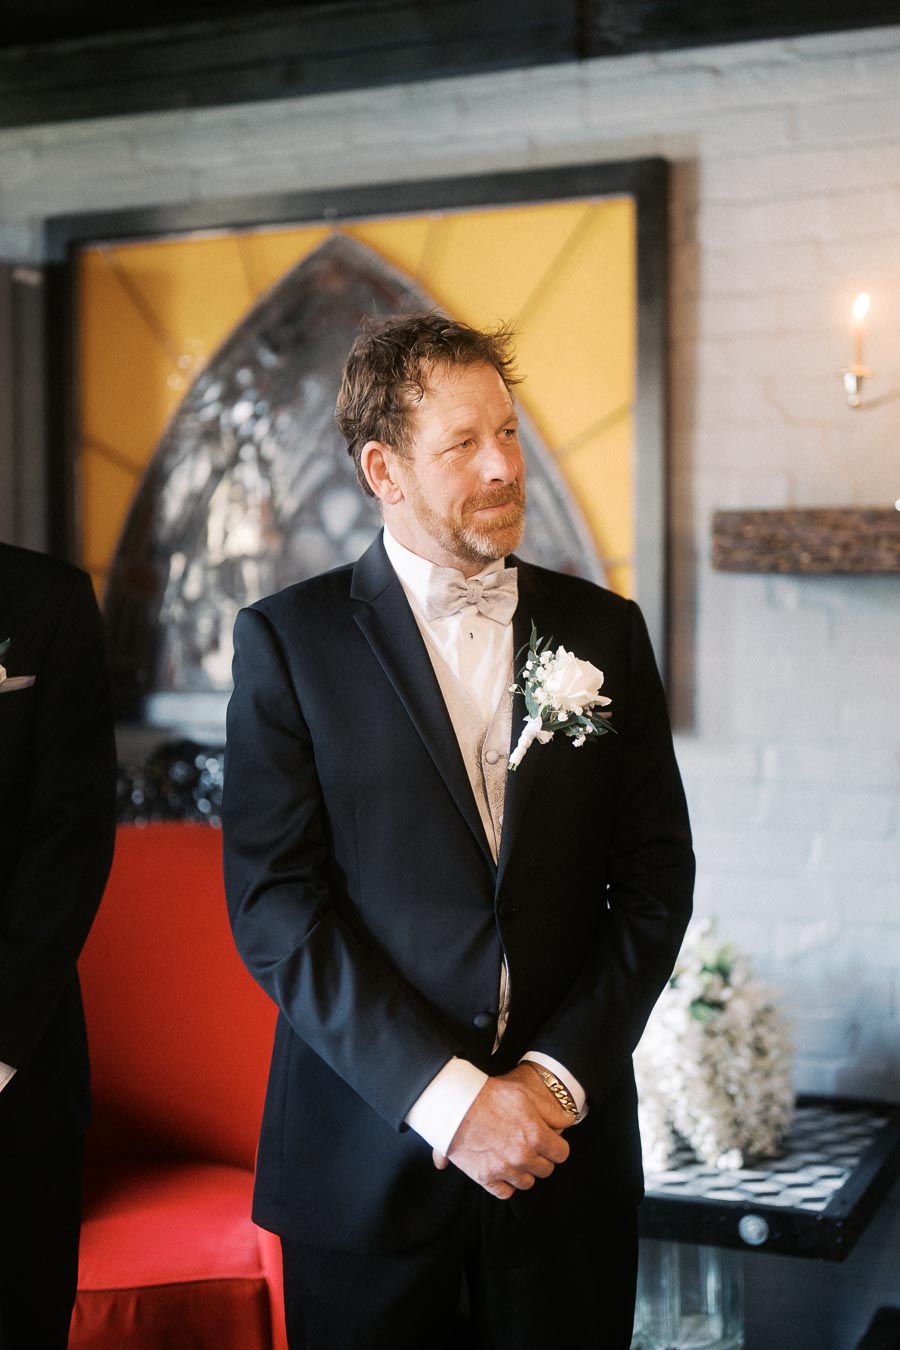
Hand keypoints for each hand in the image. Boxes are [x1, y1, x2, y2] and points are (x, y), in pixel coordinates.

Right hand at [431, 1063, 571, 1199]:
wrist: (455, 1103)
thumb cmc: (490, 1094)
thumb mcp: (525, 1093)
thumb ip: (552, 1111)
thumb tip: (568, 1122)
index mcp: (536, 1135)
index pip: (562, 1153)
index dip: (556, 1145)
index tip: (548, 1140)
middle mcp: (523, 1156)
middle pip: (546, 1169)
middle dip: (541, 1157)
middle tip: (528, 1144)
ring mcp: (504, 1169)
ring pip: (527, 1182)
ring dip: (524, 1171)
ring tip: (513, 1154)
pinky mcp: (485, 1177)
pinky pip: (506, 1192)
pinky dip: (506, 1184)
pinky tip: (502, 1168)